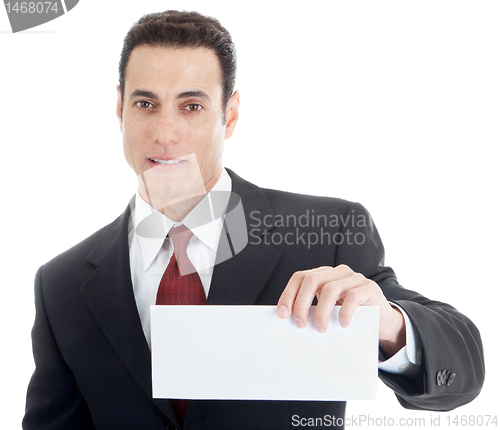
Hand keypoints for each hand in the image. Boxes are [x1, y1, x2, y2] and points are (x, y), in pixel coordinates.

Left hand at [276, 265, 405, 356]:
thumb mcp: (328, 309)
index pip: (300, 277)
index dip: (289, 294)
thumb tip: (288, 319)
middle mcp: (338, 272)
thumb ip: (312, 308)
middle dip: (301, 303)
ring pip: (330, 289)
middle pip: (312, 280)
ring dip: (321, 311)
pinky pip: (352, 297)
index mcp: (324, 274)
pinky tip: (342, 324)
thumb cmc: (349, 314)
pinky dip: (344, 313)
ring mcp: (354, 278)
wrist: (381, 319)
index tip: (282, 314)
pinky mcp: (369, 288)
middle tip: (300, 323)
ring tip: (321, 328)